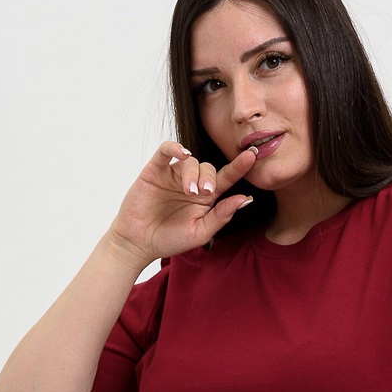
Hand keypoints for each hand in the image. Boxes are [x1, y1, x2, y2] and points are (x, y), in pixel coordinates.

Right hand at [108, 141, 257, 267]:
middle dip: (210, 179)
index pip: (226, 178)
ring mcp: (173, 176)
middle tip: (204, 194)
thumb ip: (222, 216)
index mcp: (207, 198)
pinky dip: (175, 148)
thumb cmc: (170, 239)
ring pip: (191, 161)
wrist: (139, 243)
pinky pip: (166, 151)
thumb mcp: (200, 232)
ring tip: (189, 191)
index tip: (253, 155)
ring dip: (193, 174)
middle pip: (209, 168)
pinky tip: (182, 153)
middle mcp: (192, 183)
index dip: (239, 167)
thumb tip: (245, 198)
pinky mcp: (155, 171)